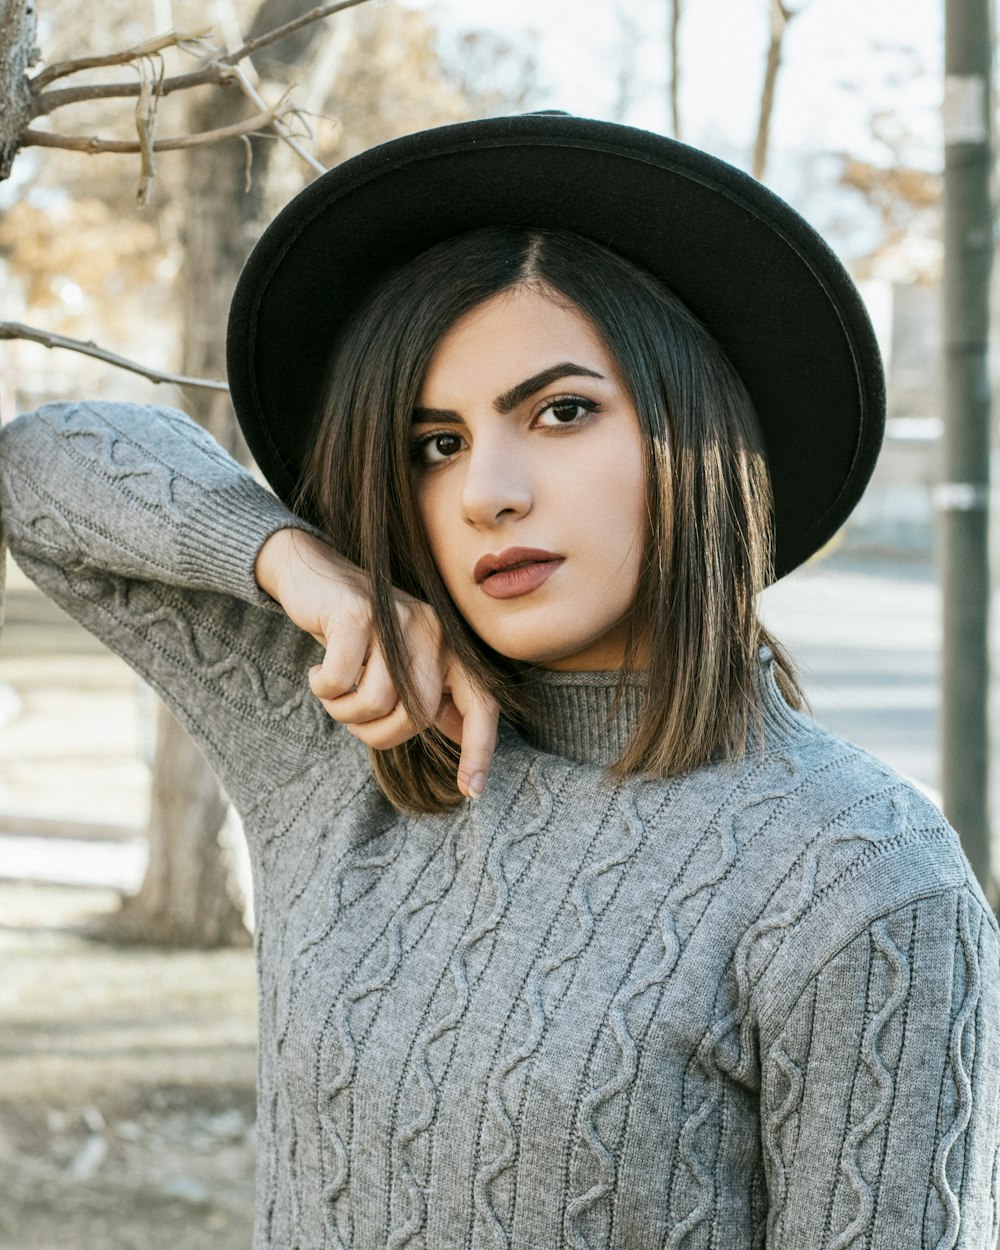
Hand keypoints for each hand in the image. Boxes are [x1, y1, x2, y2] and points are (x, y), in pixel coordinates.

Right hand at [255, 528, 497, 798]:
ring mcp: (396, 618)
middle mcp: (432, 629)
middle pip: (418, 712)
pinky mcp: (355, 613)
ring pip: (377, 700)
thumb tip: (463, 734)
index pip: (481, 702)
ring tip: (333, 692)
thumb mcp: (402, 663)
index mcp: (449, 646)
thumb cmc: (360, 633)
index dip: (480, 748)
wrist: (314, 578)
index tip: (472, 791)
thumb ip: (432, 694)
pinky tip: (317, 672)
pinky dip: (323, 688)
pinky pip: (340, 681)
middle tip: (353, 719)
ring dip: (344, 712)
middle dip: (379, 732)